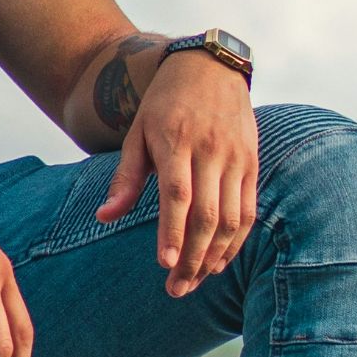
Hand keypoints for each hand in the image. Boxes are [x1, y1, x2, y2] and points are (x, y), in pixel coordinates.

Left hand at [95, 50, 257, 296]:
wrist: (210, 67)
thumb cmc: (164, 105)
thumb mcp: (137, 134)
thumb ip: (125, 179)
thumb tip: (104, 218)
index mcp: (176, 141)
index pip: (177, 194)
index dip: (172, 232)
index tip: (164, 265)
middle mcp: (210, 150)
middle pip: (206, 214)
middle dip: (192, 257)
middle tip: (176, 289)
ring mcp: (235, 157)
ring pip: (231, 218)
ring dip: (214, 256)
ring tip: (194, 281)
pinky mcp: (252, 162)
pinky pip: (247, 210)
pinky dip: (236, 241)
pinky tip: (219, 262)